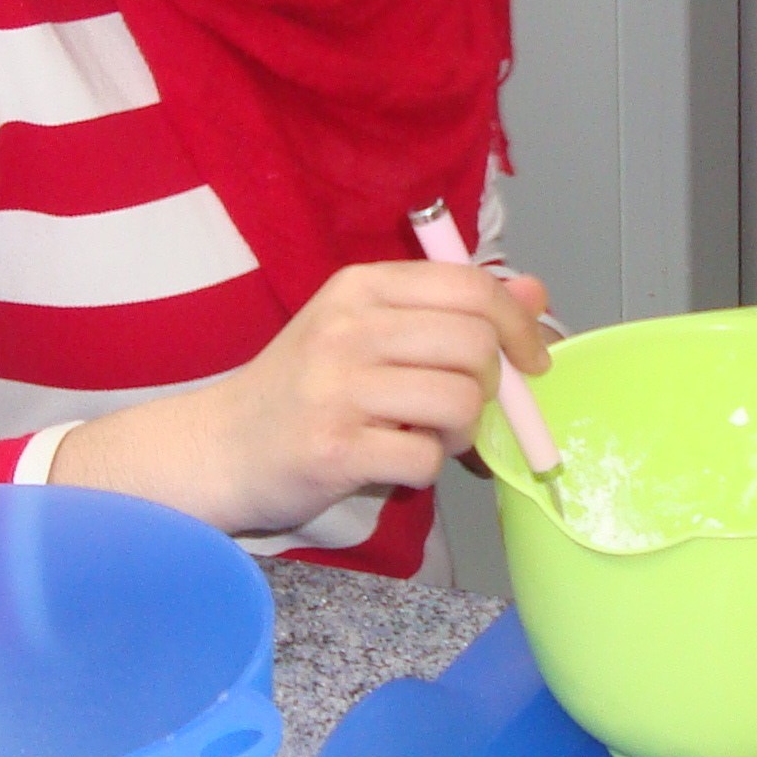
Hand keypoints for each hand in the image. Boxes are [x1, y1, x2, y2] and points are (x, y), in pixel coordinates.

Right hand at [57, 260, 549, 537]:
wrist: (219, 446)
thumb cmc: (305, 388)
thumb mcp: (370, 331)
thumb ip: (450, 311)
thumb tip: (537, 292)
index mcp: (362, 287)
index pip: (470, 286)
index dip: (518, 325)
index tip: (531, 361)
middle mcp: (348, 327)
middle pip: (474, 343)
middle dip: (490, 385)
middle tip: (463, 408)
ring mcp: (337, 386)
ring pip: (458, 401)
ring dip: (460, 431)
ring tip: (427, 436)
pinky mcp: (333, 447)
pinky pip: (425, 458)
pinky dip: (426, 469)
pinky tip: (393, 461)